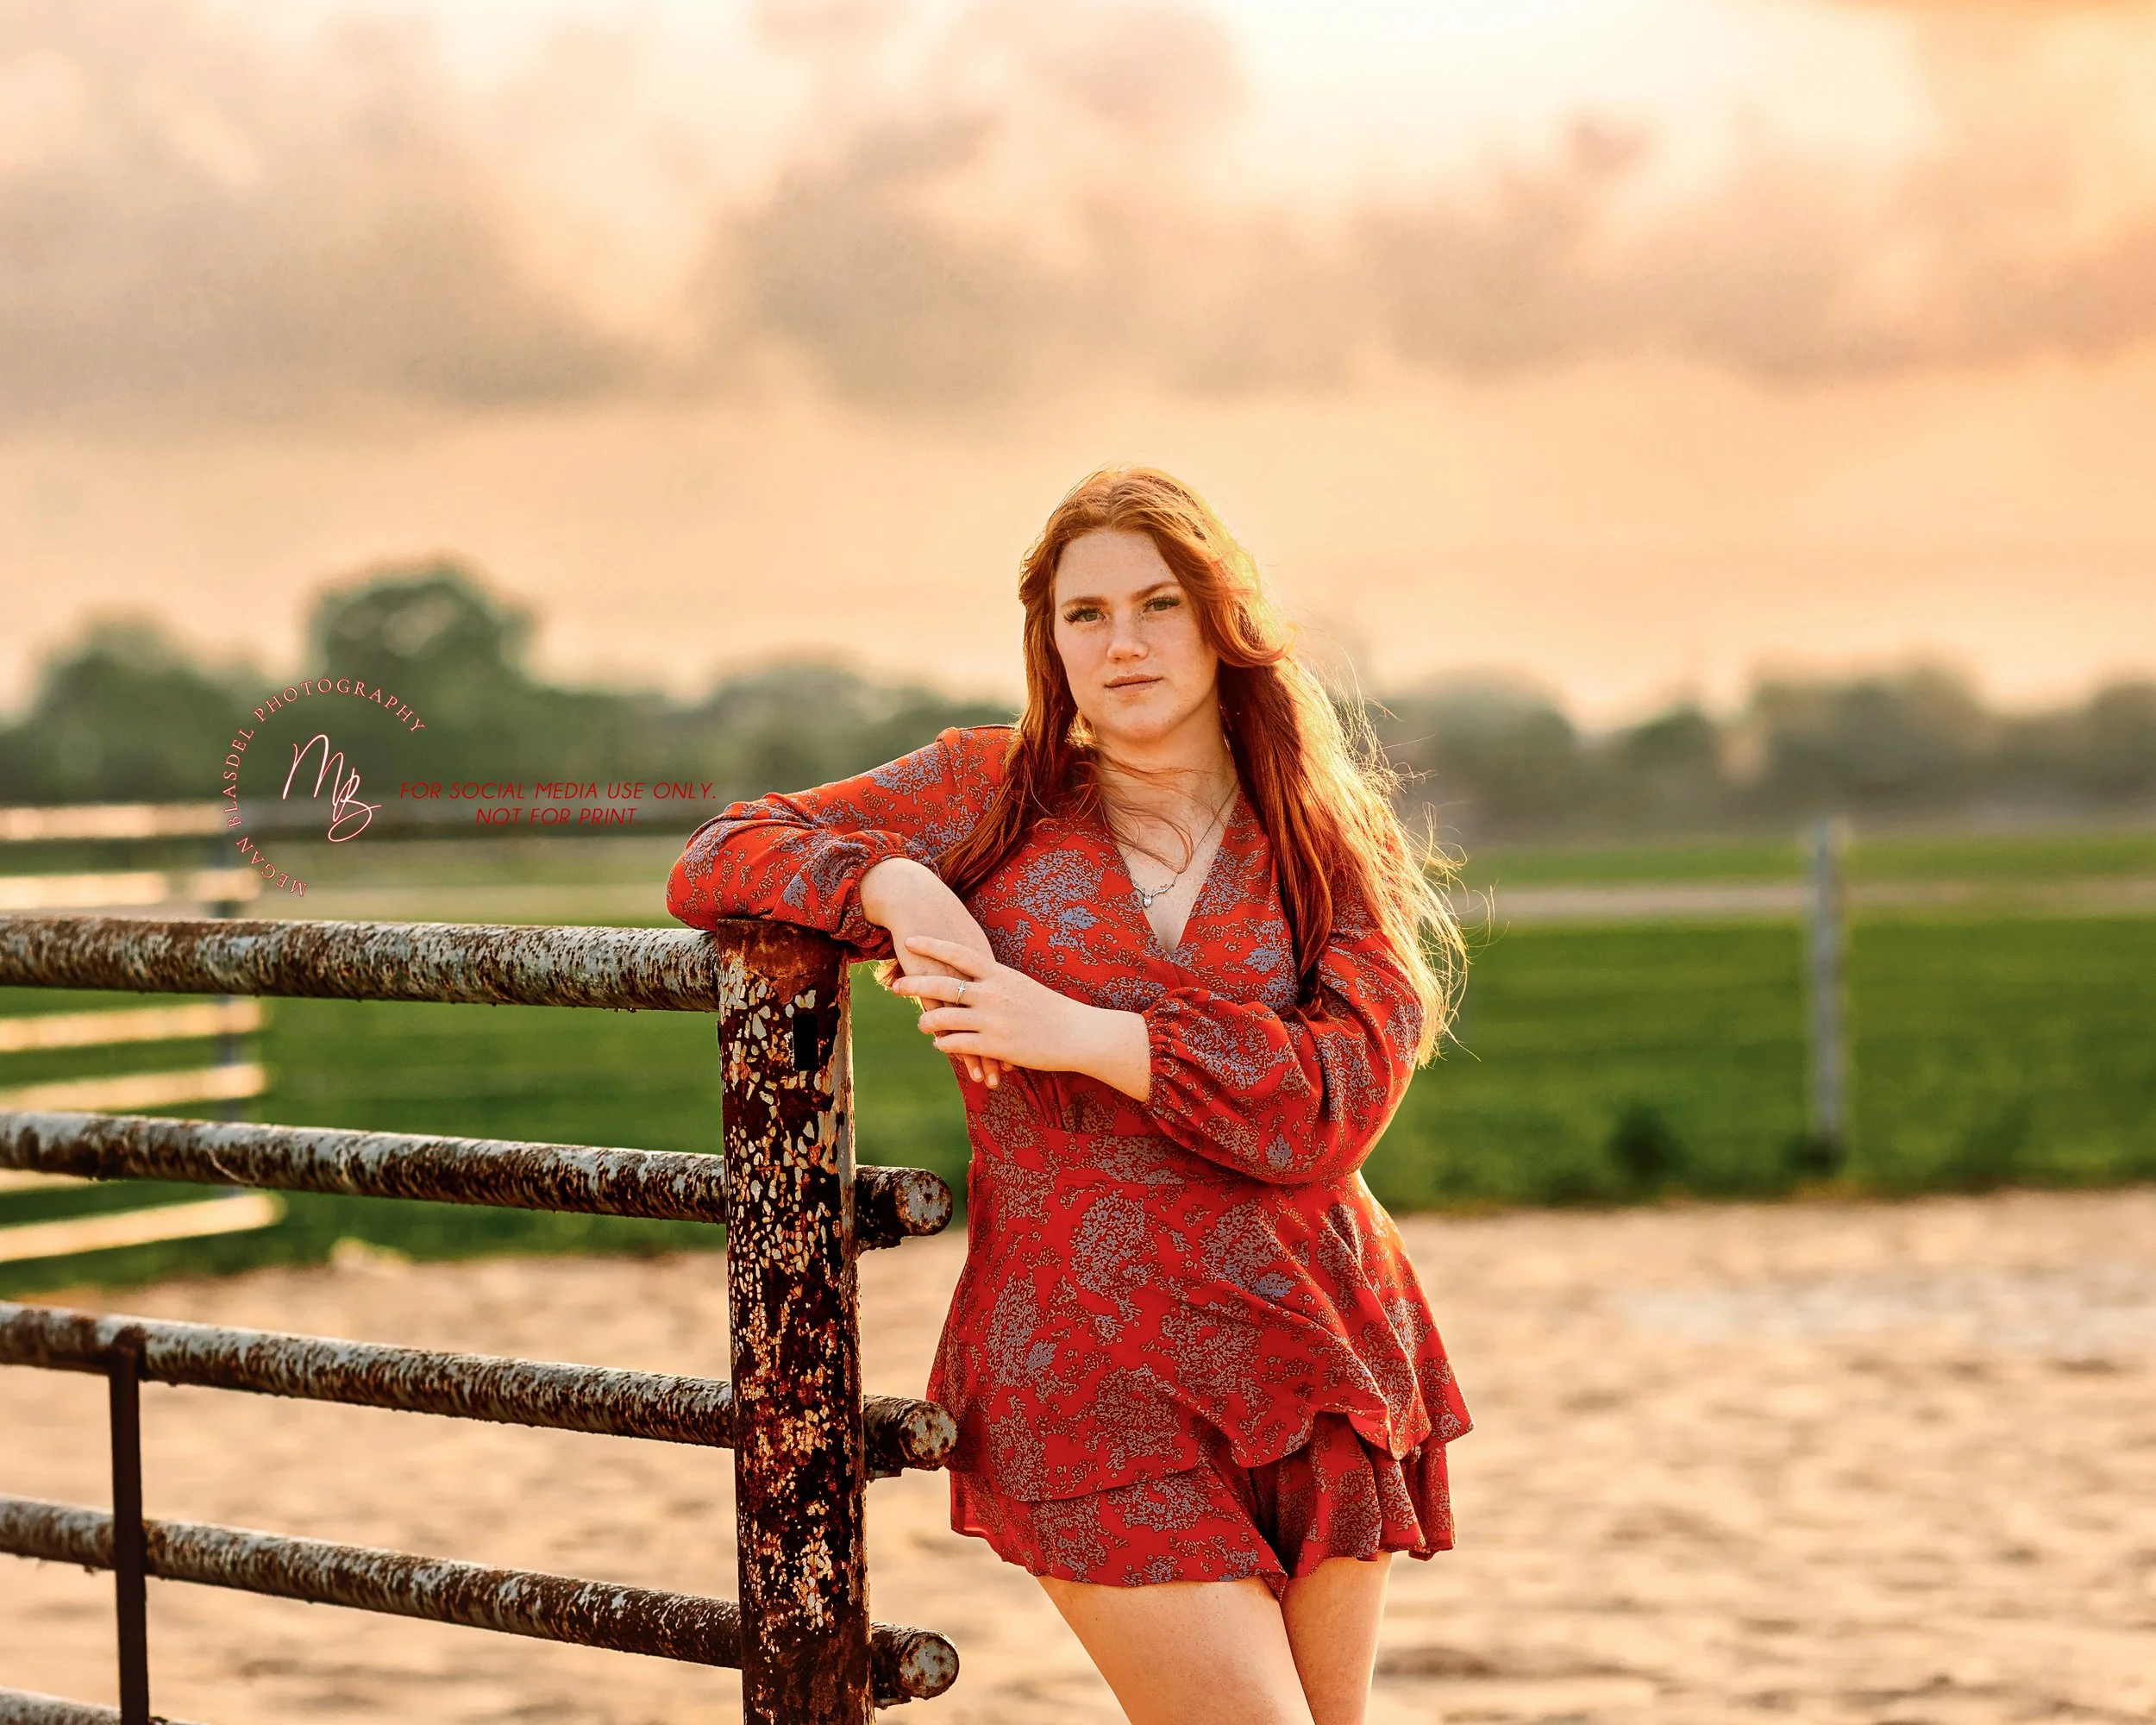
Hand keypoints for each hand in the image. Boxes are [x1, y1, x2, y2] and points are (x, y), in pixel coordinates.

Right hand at [857, 857, 1014, 1085]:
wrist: (918, 902)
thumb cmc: (946, 921)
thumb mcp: (974, 942)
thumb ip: (986, 965)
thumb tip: (999, 979)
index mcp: (989, 966)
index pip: (1009, 1006)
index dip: (1018, 1029)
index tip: (1031, 1050)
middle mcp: (974, 976)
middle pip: (994, 1021)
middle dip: (1004, 1050)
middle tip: (1012, 1074)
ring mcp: (951, 982)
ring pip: (970, 1029)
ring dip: (978, 1056)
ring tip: (988, 1080)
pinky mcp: (928, 984)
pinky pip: (941, 1019)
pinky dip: (948, 1040)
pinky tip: (954, 1059)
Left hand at [891, 936, 1151, 1101]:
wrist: (1078, 1033)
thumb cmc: (1051, 1009)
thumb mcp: (1021, 986)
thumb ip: (995, 981)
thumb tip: (973, 978)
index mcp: (999, 974)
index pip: (959, 954)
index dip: (932, 945)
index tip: (911, 938)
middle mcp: (992, 994)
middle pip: (942, 983)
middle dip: (914, 983)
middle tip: (895, 985)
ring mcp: (992, 1020)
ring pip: (944, 1018)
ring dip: (927, 1022)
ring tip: (921, 1024)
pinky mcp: (995, 1046)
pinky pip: (958, 1044)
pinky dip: (944, 1044)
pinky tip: (940, 1046)